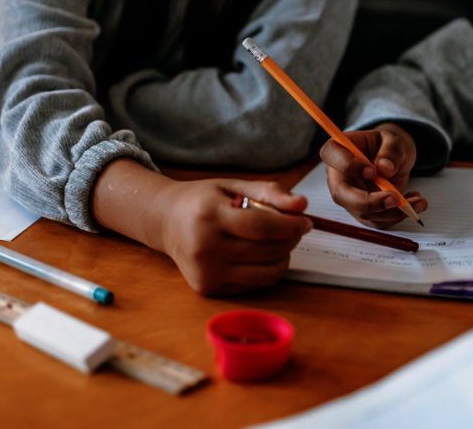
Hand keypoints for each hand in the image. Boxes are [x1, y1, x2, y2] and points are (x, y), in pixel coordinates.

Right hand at [152, 179, 311, 294]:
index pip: (262, 226)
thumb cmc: (204, 201)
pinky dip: (268, 270)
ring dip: (284, 257)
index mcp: (209, 215)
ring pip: (265, 272)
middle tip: (296, 228)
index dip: (291, 225)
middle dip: (291, 240)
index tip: (306, 221)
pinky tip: (263, 255)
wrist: (166, 221)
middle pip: (266, 251)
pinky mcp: (208, 287)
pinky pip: (254, 284)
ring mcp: (205, 271)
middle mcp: (204, 246)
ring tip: (281, 242)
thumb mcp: (234, 185)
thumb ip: (269, 192)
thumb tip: (301, 205)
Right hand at [319, 123, 427, 228]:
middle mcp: (339, 175)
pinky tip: (413, 203)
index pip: (331, 156)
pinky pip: (377, 221)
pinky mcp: (364, 211)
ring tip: (418, 202)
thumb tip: (385, 168)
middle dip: (369, 202)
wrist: (396, 158)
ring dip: (392, 212)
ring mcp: (350, 196)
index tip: (372, 171)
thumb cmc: (390, 145)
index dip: (348, 165)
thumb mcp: (395, 140)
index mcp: (339, 149)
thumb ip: (391, 151)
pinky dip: (398, 216)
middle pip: (341, 194)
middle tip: (395, 199)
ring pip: (362, 213)